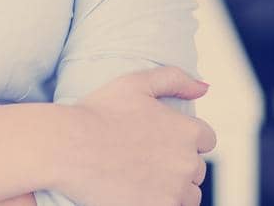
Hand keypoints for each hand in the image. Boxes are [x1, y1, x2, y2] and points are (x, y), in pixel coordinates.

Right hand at [59, 67, 215, 205]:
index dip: (182, 139)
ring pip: (188, 194)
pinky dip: (160, 202)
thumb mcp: (134, 83)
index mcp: (187, 130)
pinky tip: (138, 192)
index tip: (159, 141)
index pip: (205, 139)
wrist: (67, 147)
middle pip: (196, 169)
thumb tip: (204, 88)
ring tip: (141, 179)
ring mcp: (175, 190)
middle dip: (176, 165)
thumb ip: (174, 79)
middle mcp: (187, 162)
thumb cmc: (96, 113)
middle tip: (143, 159)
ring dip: (172, 189)